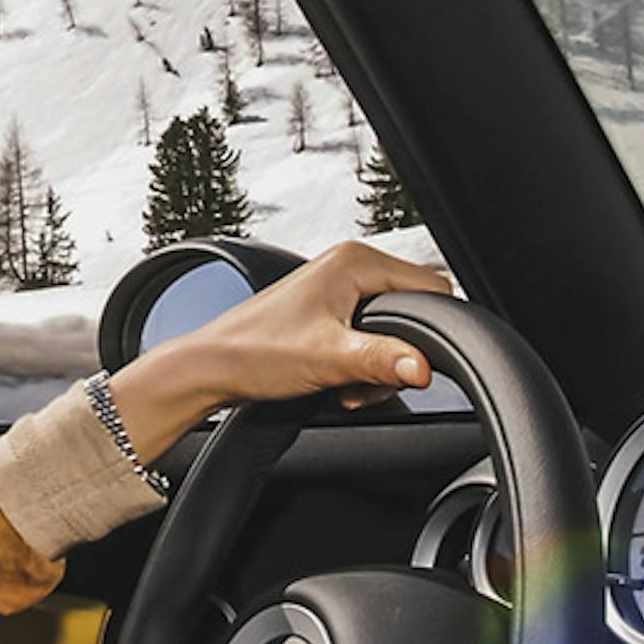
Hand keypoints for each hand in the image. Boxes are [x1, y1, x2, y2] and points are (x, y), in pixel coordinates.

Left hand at [102, 242, 457, 458]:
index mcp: (355, 261)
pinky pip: (369, 340)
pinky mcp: (330, 313)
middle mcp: (350, 266)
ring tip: (344, 383)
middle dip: (397, 355)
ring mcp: (339, 289)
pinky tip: (338, 382)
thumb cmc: (255, 352)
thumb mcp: (329, 358)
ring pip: (393, 332)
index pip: (432, 288)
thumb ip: (382, 360)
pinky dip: (361, 366)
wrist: (212, 369)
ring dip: (377, 367)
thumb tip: (425, 367)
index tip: (404, 362)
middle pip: (414, 313)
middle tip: (364, 378)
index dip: (428, 331)